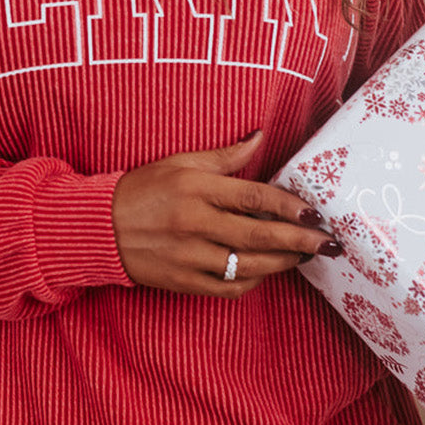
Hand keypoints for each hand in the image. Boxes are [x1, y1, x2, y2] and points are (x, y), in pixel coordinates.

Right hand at [111, 131, 339, 297]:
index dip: (290, 206)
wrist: (97, 228)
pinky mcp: (183, 281)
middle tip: (328, 242)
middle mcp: (195, 223)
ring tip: (303, 256)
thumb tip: (260, 138)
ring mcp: (189, 256)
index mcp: (196, 188)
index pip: (254, 198)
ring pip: (248, 266)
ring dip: (283, 263)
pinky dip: (251, 282)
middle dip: (300, 240)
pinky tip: (266, 272)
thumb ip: (224, 156)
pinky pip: (227, 287)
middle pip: (259, 236)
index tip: (315, 212)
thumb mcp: (179, 163)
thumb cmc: (141, 190)